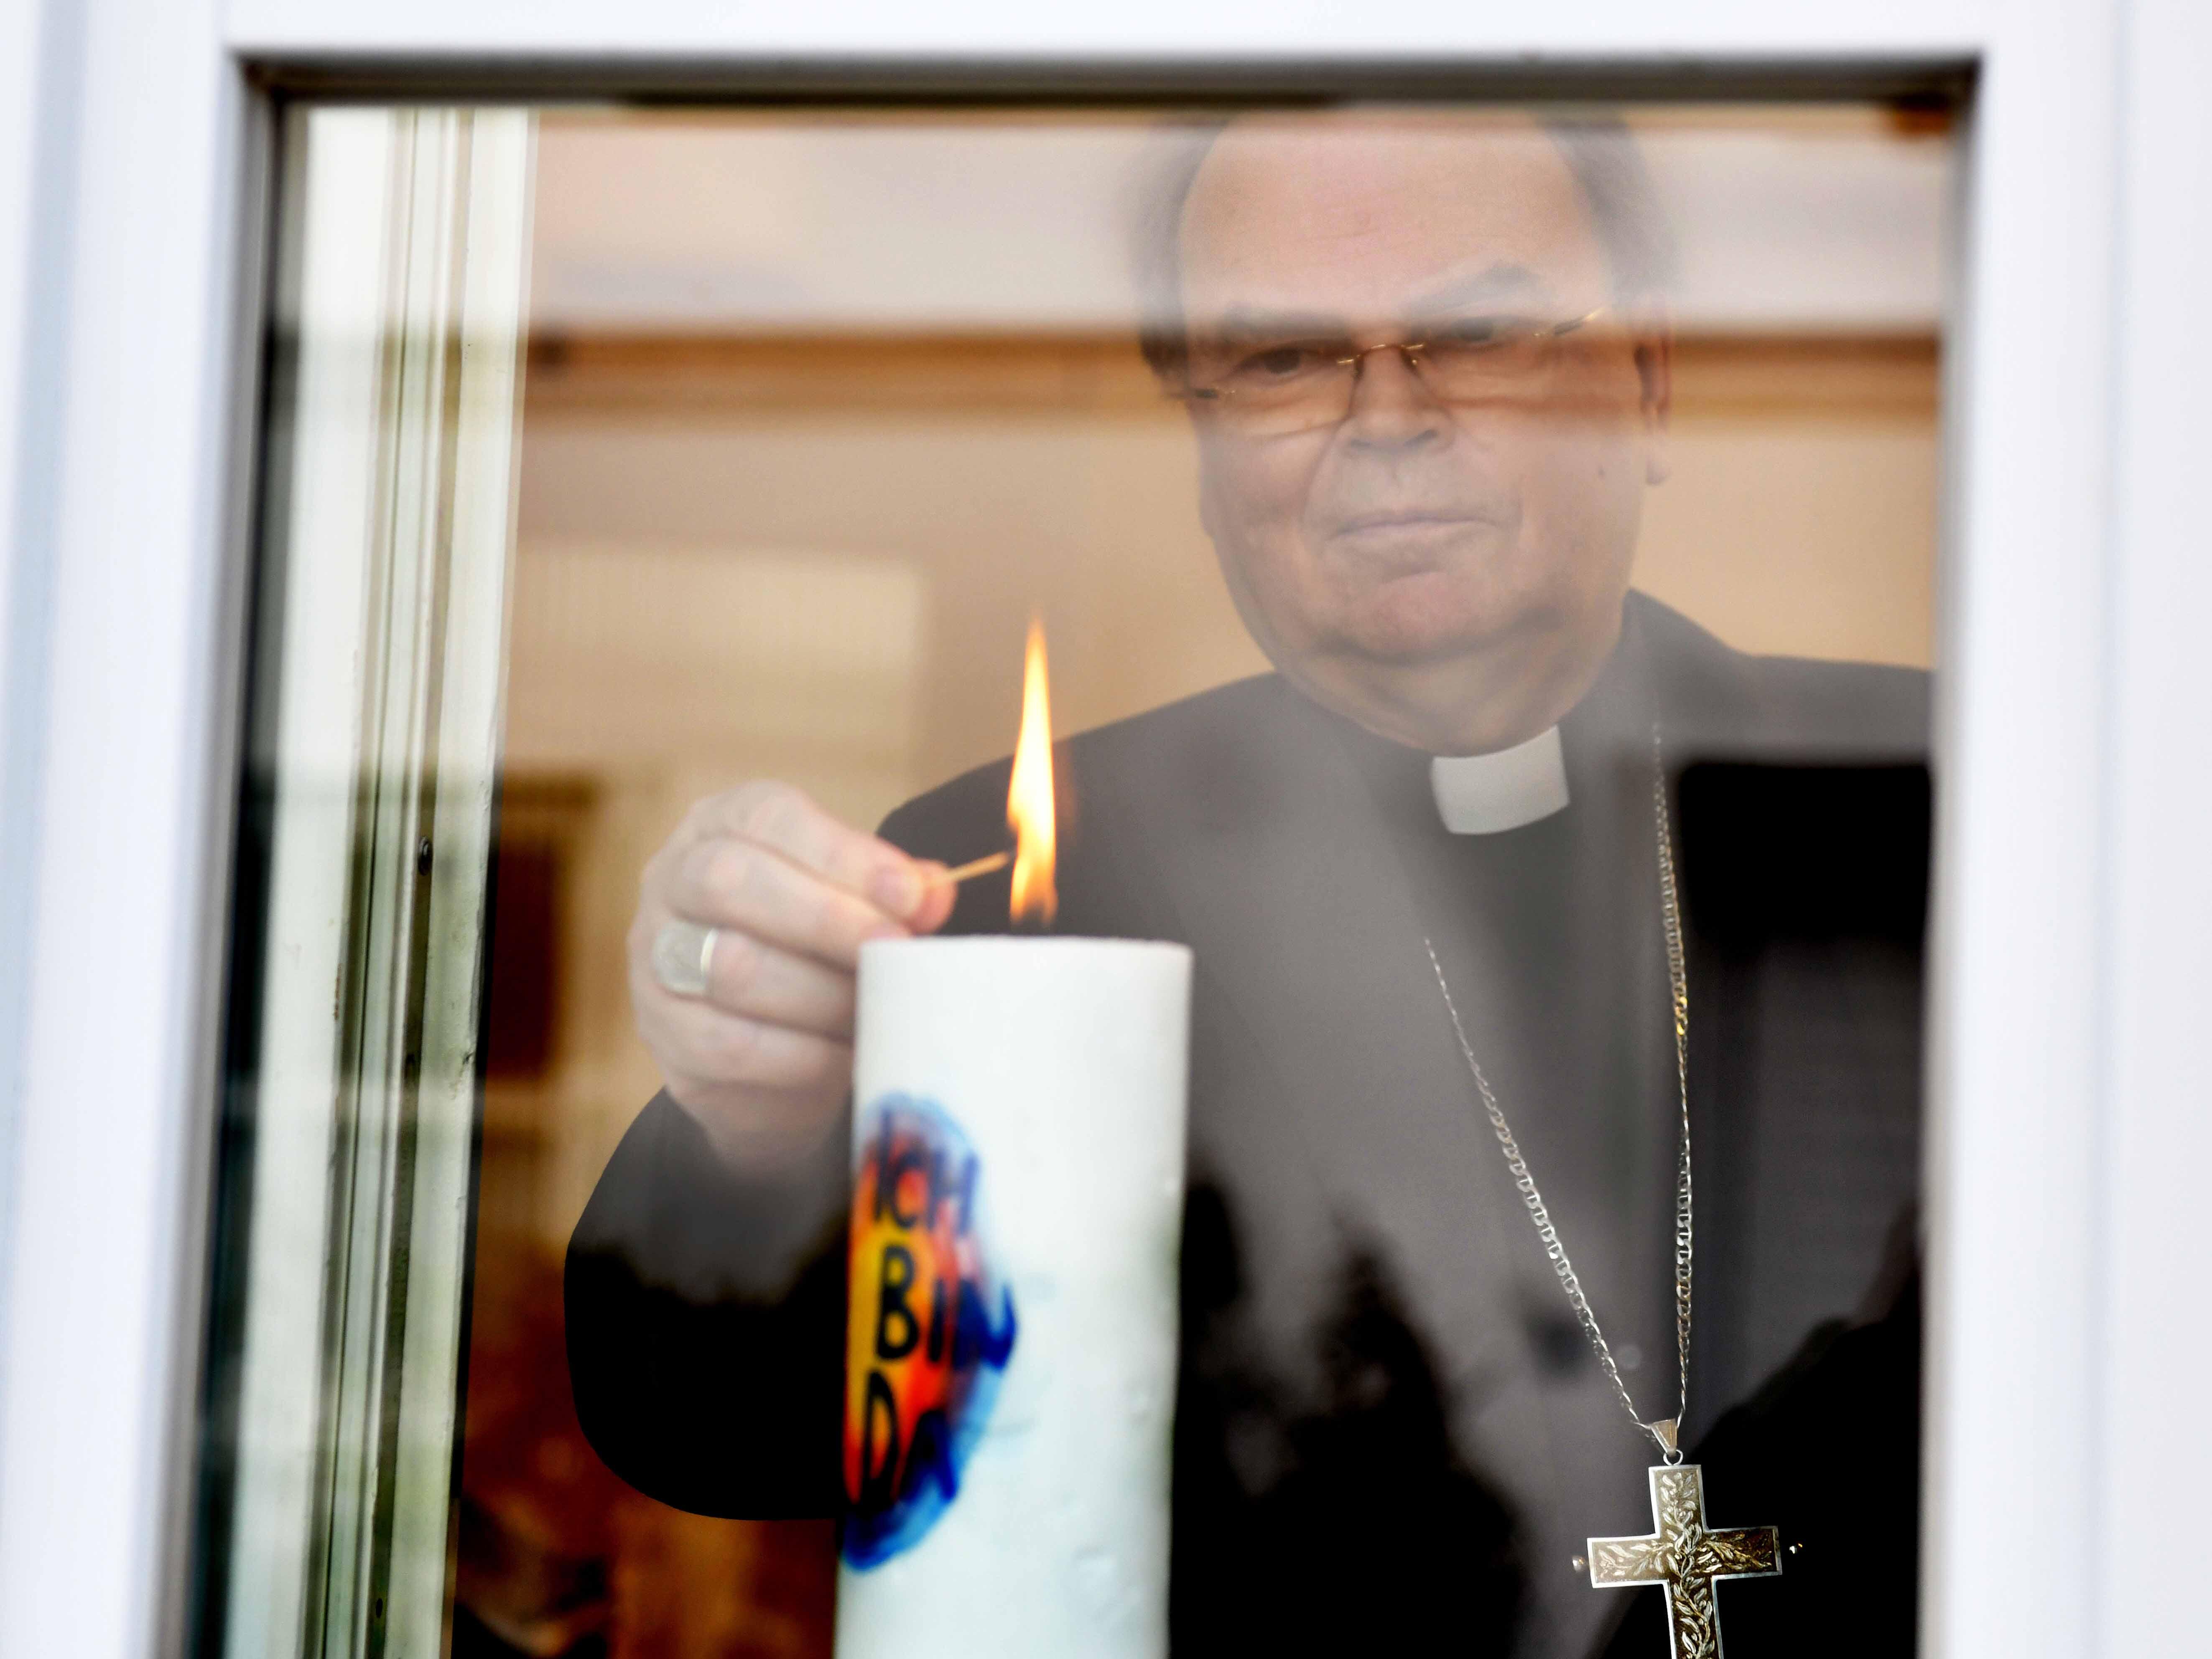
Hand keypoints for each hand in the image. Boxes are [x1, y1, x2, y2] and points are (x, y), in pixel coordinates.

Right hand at [628, 781, 953, 1170]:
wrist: (765, 1059)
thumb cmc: (815, 953)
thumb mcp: (855, 907)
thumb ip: (893, 894)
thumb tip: (934, 889)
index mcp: (721, 825)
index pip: (768, 817)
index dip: (842, 854)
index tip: (911, 894)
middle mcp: (672, 880)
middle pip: (728, 880)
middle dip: (825, 916)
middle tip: (895, 948)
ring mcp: (654, 958)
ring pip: (731, 965)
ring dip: (820, 992)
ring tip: (877, 1007)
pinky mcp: (663, 1035)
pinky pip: (729, 1043)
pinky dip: (802, 1054)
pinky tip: (847, 1055)